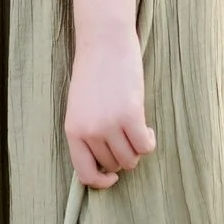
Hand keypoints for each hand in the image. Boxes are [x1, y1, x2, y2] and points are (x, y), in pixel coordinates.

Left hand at [65, 33, 154, 187]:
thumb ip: (88, 134)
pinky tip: (147, 127)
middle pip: (113, 164)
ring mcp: (109, 125)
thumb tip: (107, 166)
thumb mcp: (81, 107)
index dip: (101, 181)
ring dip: (137, 147)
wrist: (104, 42)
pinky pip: (146, 147)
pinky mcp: (130, 116)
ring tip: (136, 127)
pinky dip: (150, 140)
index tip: (112, 176)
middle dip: (122, 153)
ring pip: (131, 158)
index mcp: (73, 130)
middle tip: (125, 133)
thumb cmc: (94, 72)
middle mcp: (89, 131)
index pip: (84, 173)